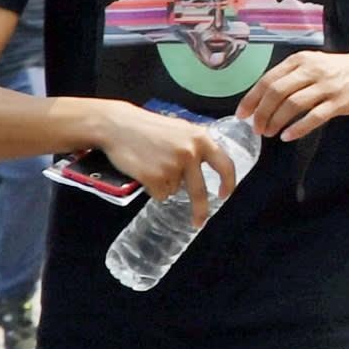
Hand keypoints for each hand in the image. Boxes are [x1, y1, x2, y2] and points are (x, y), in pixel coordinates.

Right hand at [95, 103, 242, 227]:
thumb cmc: (150, 128)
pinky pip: (159, 194)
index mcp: (201, 138)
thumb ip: (196, 146)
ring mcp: (172, 166)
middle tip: (200, 222)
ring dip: (165, 184)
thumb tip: (209, 166)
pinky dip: (153, 188)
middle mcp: (190, 153)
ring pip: (174, 189)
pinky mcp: (154, 177)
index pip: (225, 164)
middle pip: (200, 190)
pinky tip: (145, 171)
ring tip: (153, 164)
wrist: (120, 126)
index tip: (225, 194)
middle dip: (200, 209)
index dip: (229, 182)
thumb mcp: (182, 130)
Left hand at [237, 50, 348, 141]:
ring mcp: (326, 86)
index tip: (242, 115)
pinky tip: (287, 136)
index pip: (268, 79)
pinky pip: (314, 117)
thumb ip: (286, 78)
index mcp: (300, 60)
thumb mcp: (309, 65)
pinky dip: (297, 128)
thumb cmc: (331, 71)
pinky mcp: (338, 102)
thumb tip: (257, 101)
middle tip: (257, 129)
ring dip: (277, 121)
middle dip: (262, 113)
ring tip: (270, 133)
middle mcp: (312, 70)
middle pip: (277, 93)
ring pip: (293, 105)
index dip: (252, 99)